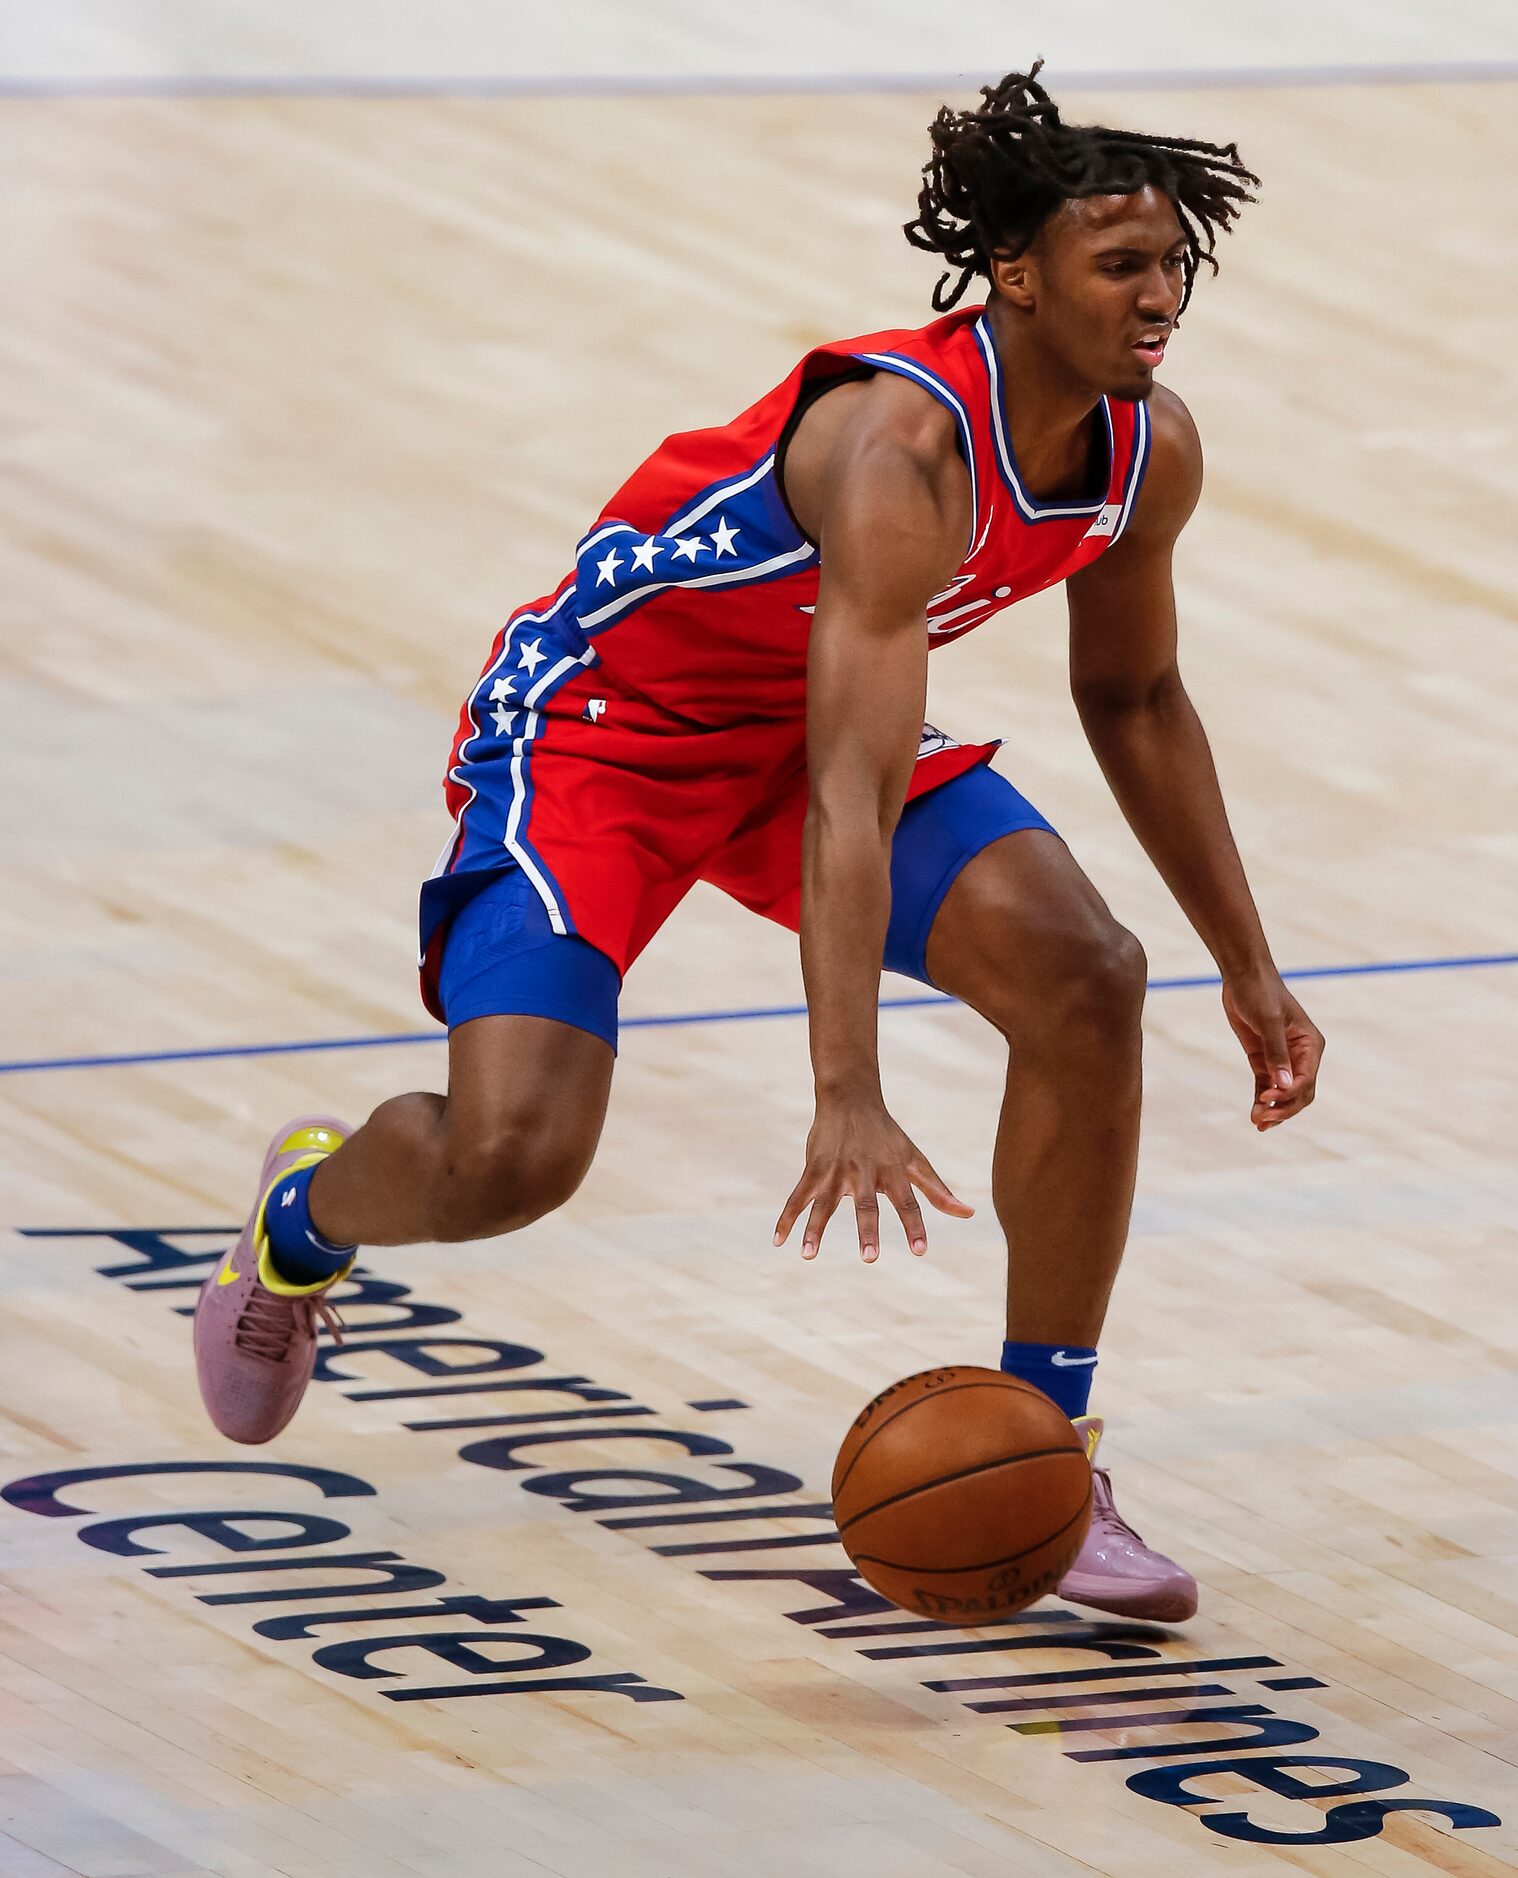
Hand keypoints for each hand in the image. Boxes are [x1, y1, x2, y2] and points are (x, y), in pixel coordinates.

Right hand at [774, 1098, 972, 1261]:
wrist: (850, 1097)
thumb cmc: (887, 1134)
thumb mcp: (915, 1159)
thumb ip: (938, 1191)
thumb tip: (968, 1214)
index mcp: (893, 1170)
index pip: (908, 1201)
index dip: (914, 1225)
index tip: (920, 1251)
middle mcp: (865, 1171)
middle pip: (866, 1204)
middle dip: (867, 1229)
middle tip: (870, 1258)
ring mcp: (836, 1170)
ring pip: (824, 1202)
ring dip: (815, 1228)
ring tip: (808, 1255)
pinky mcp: (814, 1168)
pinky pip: (798, 1196)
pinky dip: (788, 1218)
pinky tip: (778, 1241)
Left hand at [1221, 970, 1323, 1130]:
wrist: (1243, 977)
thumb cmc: (1260, 993)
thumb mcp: (1268, 1021)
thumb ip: (1276, 1053)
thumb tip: (1284, 1085)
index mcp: (1310, 1045)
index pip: (1306, 1080)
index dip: (1289, 1094)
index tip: (1267, 1098)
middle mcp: (1301, 1055)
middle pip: (1299, 1093)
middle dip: (1283, 1108)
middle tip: (1262, 1118)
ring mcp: (1282, 1059)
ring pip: (1283, 1094)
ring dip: (1273, 1109)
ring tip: (1258, 1123)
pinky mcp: (1264, 1059)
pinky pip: (1267, 1086)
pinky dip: (1262, 1100)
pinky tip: (1254, 1115)